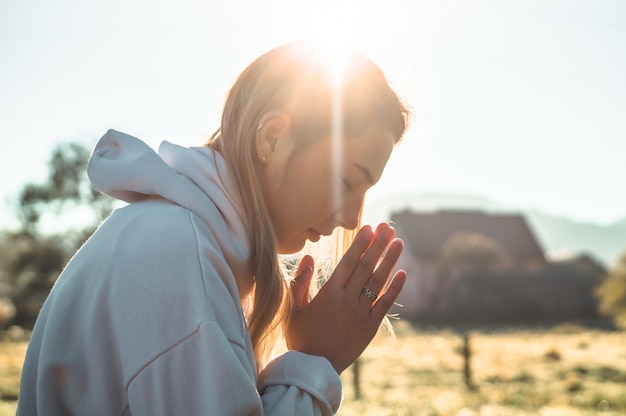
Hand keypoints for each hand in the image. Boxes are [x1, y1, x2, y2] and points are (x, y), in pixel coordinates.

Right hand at [286, 223, 406, 373]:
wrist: (313, 368)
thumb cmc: (301, 337)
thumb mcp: (294, 309)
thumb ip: (300, 282)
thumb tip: (309, 257)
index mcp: (328, 293)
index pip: (348, 262)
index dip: (360, 244)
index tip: (369, 227)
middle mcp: (347, 300)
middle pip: (365, 267)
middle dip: (378, 245)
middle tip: (388, 227)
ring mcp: (360, 314)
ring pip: (377, 282)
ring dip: (389, 260)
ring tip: (399, 242)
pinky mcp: (369, 327)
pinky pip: (384, 305)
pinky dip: (394, 289)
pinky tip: (402, 273)